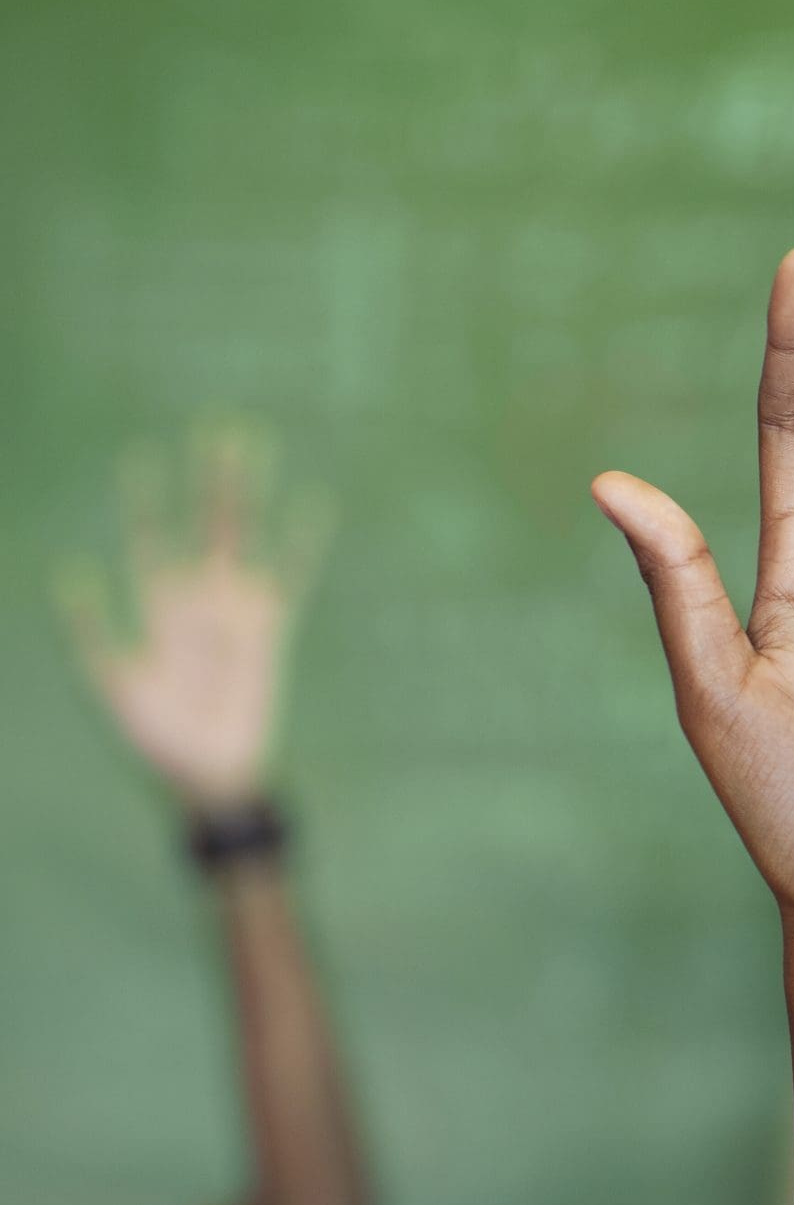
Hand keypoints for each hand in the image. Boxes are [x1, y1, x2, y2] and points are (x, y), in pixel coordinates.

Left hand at [57, 427, 329, 811]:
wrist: (209, 775)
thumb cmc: (155, 741)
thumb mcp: (113, 685)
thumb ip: (93, 631)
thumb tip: (70, 570)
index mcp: (157, 609)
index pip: (152, 541)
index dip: (147, 502)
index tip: (145, 456)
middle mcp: (199, 600)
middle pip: (205, 525)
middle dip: (211, 480)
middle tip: (221, 429)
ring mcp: (237, 611)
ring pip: (245, 539)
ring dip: (249, 496)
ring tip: (258, 449)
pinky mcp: (271, 629)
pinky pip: (291, 577)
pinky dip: (301, 543)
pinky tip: (313, 507)